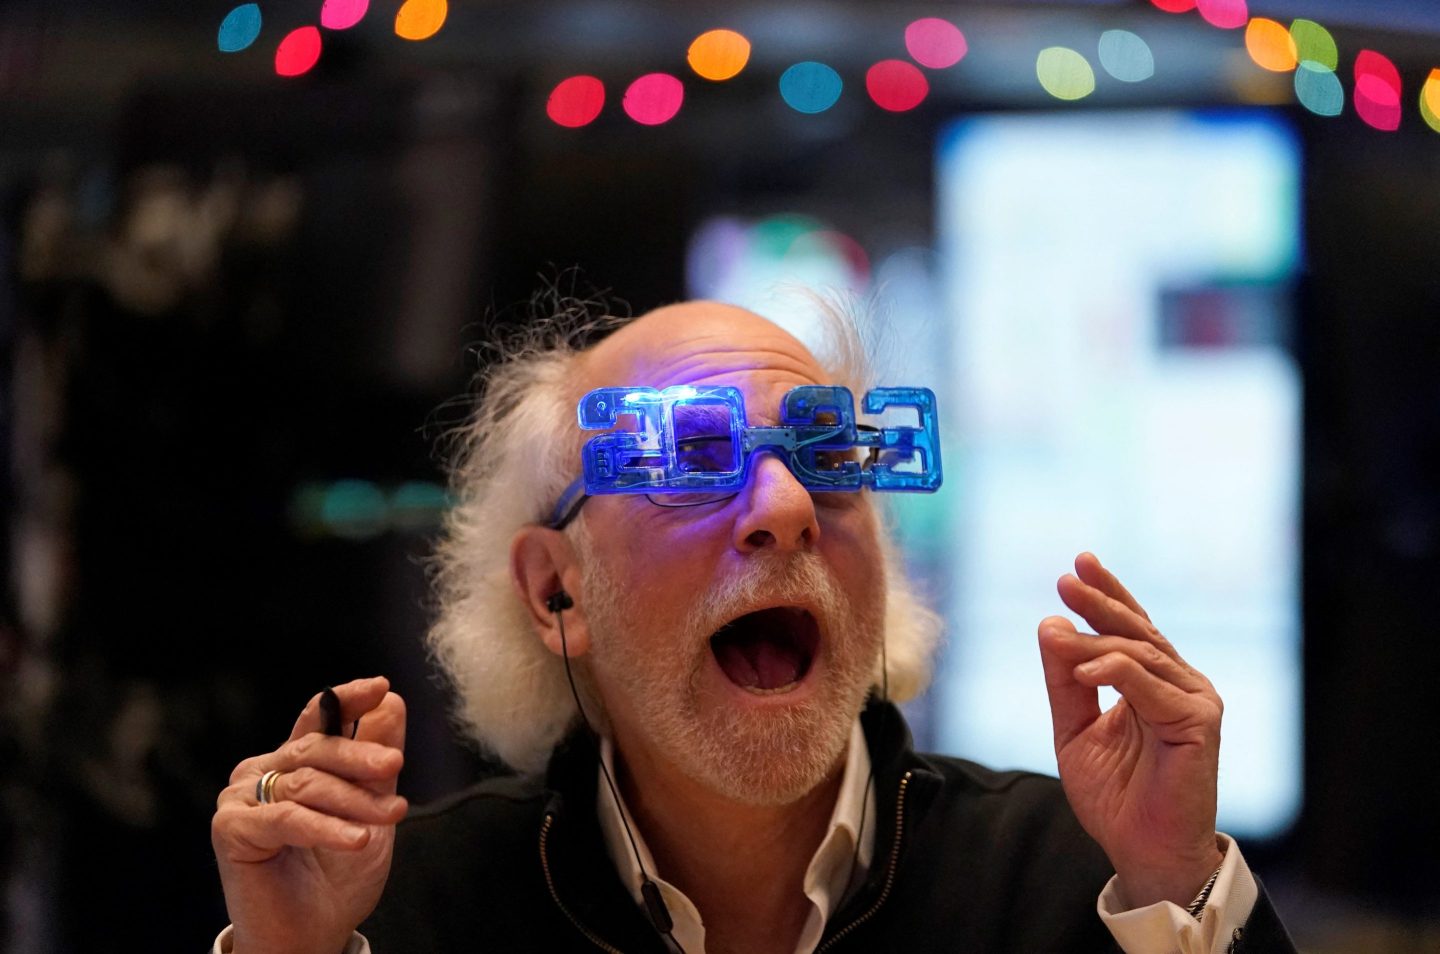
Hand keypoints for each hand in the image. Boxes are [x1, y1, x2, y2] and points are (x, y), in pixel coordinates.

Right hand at [212, 676, 406, 953]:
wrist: (310, 936)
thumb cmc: (338, 876)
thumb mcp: (372, 811)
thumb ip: (376, 760)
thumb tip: (391, 701)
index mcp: (295, 762)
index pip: (319, 718)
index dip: (347, 698)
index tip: (379, 687)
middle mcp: (264, 772)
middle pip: (316, 750)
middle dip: (360, 756)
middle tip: (394, 765)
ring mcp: (242, 798)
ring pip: (305, 784)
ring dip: (353, 801)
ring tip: (392, 815)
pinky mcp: (230, 829)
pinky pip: (286, 819)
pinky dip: (325, 828)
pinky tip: (357, 839)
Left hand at [1037, 553, 1224, 909]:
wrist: (1142, 850)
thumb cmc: (1116, 795)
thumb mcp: (1074, 730)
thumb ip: (1064, 682)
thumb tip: (1049, 625)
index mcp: (1153, 682)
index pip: (1131, 627)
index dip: (1108, 594)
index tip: (1077, 565)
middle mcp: (1179, 683)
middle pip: (1137, 631)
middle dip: (1100, 602)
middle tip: (1065, 580)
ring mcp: (1195, 699)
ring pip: (1139, 653)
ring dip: (1095, 639)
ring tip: (1057, 634)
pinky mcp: (1199, 722)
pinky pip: (1151, 685)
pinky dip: (1117, 670)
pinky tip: (1087, 666)